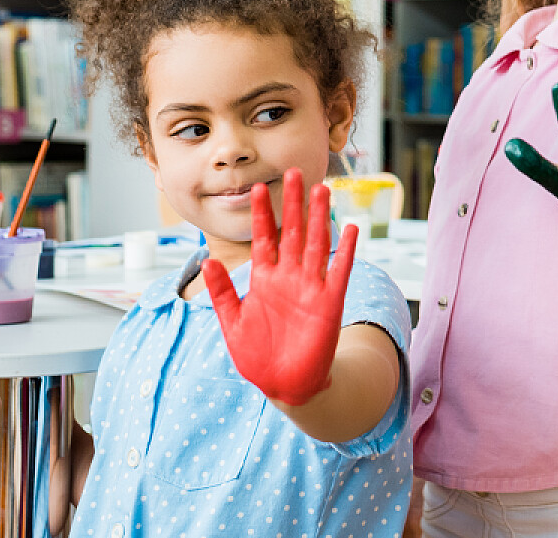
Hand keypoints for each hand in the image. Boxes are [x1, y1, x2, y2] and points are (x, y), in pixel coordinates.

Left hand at [202, 168, 357, 405]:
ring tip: (322, 190)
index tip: (255, 188)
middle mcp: (289, 277)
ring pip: (315, 244)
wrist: (285, 384)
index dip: (261, 214)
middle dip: (293, 203)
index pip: (263, 238)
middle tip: (294, 173)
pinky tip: (350, 229)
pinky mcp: (329, 303)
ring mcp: (310, 287)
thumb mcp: (231, 322)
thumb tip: (207, 260)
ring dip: (319, 218)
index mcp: (265, 279)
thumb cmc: (257, 355)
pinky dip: (345, 251)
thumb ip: (222, 291)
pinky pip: (339, 272)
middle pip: (292, 232)